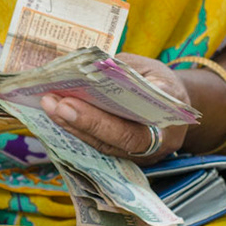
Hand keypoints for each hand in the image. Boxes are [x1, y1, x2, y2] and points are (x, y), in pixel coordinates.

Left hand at [41, 54, 191, 163]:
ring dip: (71, 125)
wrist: (177, 105)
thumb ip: (124, 73)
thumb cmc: (162, 83)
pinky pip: (98, 144)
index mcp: (169, 119)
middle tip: (51, 102)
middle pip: (111, 141)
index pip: (131, 131)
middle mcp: (156, 145)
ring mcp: (141, 155)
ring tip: (49, 104)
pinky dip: (76, 128)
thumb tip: (87, 71)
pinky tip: (57, 112)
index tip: (68, 104)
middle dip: (77, 122)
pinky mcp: (125, 155)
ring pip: (101, 146)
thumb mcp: (151, 70)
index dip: (97, 121)